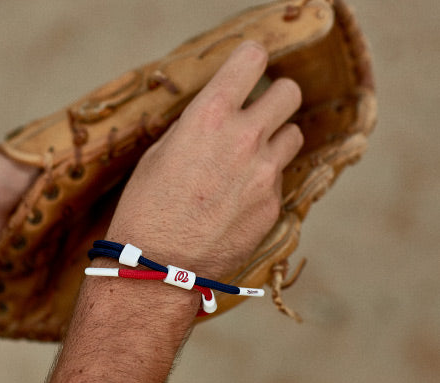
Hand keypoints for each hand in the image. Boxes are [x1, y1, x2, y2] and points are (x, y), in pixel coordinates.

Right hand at [38, 41, 302, 382]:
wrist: (158, 266)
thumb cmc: (146, 208)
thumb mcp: (159, 154)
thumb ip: (196, 127)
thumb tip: (215, 117)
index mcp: (209, 116)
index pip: (251, 60)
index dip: (251, 58)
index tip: (248, 65)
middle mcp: (245, 138)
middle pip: (289, 93)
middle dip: (275, 97)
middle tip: (258, 112)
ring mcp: (265, 173)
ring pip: (293, 135)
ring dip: (275, 139)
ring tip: (248, 159)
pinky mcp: (273, 205)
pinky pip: (279, 178)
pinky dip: (264, 180)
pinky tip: (237, 199)